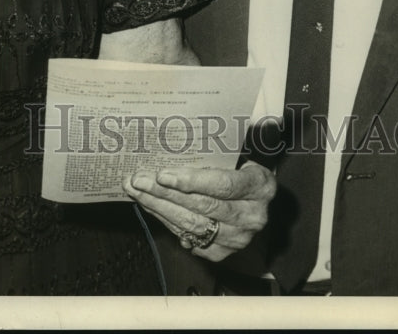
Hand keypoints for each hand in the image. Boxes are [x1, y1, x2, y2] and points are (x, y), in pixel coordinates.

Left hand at [122, 162, 275, 261]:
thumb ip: (216, 152)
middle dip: (165, 192)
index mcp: (260, 186)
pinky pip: (189, 237)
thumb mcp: (239, 155)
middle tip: (138, 180)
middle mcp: (253, 216)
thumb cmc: (240, 169)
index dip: (192, 180)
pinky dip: (166, 221)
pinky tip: (151, 206)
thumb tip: (171, 147)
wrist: (255, 198)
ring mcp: (239, 238)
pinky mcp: (223, 252)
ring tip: (136, 192)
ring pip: (192, 224)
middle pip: (202, 206)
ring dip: (159, 207)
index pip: (224, 185)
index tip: (163, 174)